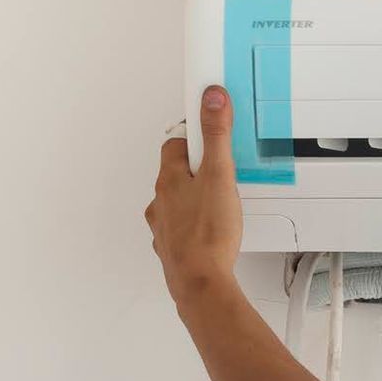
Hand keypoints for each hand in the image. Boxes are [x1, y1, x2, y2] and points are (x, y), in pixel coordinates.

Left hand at [146, 86, 242, 305]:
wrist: (199, 281)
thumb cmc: (207, 234)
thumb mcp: (220, 175)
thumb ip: (217, 135)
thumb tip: (211, 99)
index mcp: (170, 179)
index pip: (175, 144)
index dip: (193, 135)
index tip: (207, 128)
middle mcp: (162, 201)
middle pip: (175, 172)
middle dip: (195, 166)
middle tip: (219, 165)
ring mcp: (166, 225)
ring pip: (177, 201)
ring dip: (193, 196)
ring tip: (218, 198)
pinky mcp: (174, 246)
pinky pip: (182, 227)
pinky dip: (194, 223)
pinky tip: (211, 228)